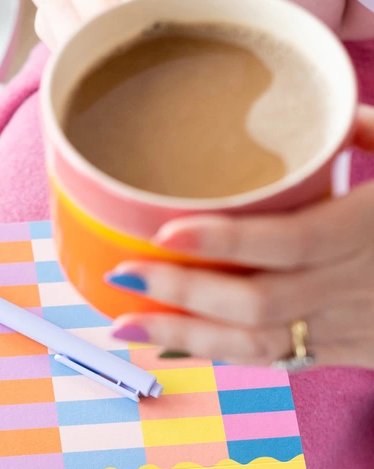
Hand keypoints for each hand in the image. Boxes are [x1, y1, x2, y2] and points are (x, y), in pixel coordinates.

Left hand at [107, 106, 373, 369]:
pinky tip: (172, 346)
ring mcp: (351, 329)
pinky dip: (217, 355)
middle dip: (182, 296)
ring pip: (259, 347)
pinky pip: (275, 362)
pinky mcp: (345, 351)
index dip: (224, 241)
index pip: (289, 242)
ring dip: (186, 339)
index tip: (164, 230)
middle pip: (258, 304)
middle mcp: (359, 286)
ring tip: (123, 326)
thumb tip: (317, 106)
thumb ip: (367, 131)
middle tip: (119, 275)